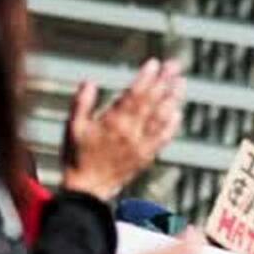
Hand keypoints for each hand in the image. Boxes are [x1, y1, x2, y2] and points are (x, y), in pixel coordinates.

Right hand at [61, 58, 184, 200]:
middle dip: (163, 82)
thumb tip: (90, 82)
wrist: (88, 190)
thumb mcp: (72, 127)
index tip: (154, 63)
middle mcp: (130, 132)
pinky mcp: (146, 157)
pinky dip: (171, 126)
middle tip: (175, 66)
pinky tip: (178, 113)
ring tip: (181, 83)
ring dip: (172, 100)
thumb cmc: (77, 156)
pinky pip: (162, 140)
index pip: (133, 95)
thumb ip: (81, 103)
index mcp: (112, 122)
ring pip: (160, 119)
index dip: (145, 78)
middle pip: (151, 102)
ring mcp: (140, 145)